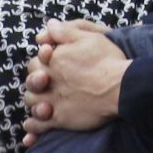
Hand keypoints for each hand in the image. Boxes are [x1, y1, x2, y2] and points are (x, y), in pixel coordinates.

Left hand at [20, 20, 127, 144]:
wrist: (120, 87)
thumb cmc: (107, 60)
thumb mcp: (88, 38)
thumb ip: (65, 31)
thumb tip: (49, 25)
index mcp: (53, 60)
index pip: (36, 61)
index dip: (42, 61)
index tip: (50, 61)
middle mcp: (49, 80)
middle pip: (31, 82)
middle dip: (35, 81)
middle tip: (45, 81)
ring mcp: (53, 101)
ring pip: (32, 102)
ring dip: (34, 101)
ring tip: (41, 103)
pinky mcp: (60, 119)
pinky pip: (38, 125)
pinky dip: (33, 127)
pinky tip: (32, 126)